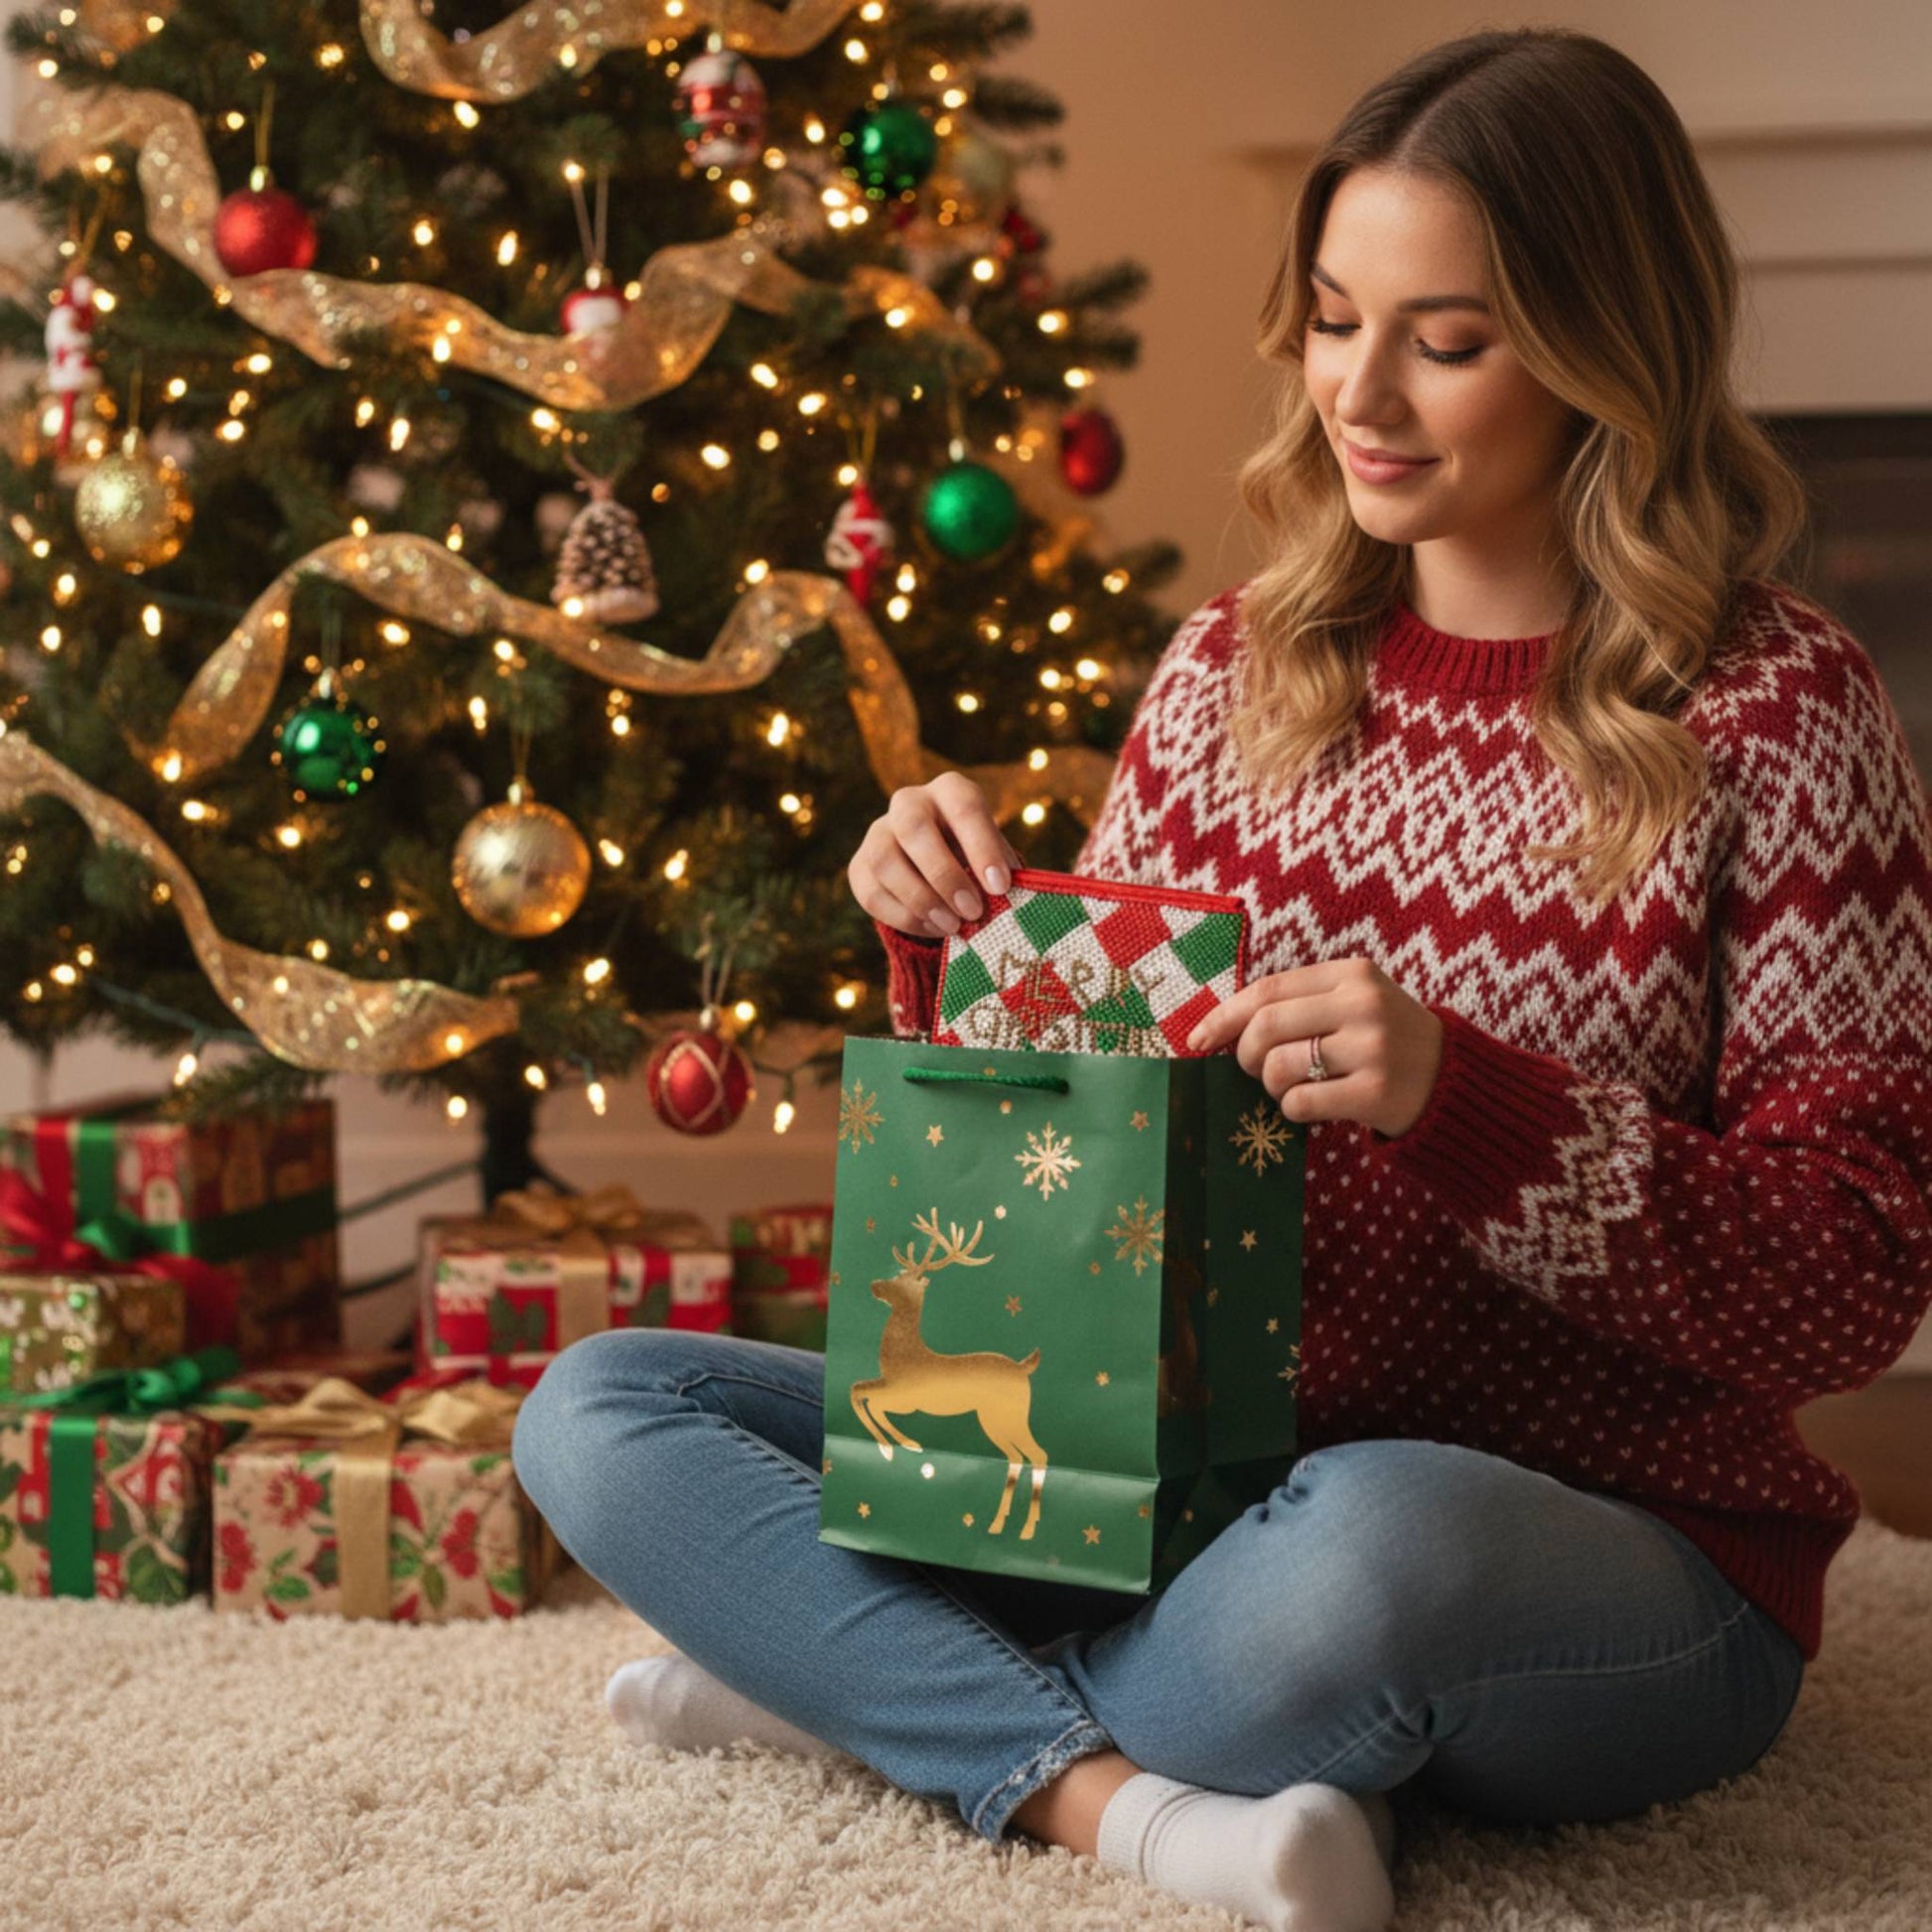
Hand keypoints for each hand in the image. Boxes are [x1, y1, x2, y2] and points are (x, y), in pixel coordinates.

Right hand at [849, 772, 1021, 938]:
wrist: (935, 868)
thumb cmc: (976, 860)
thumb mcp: (994, 856)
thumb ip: (1001, 871)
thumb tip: (1014, 900)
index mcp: (950, 791)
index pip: (964, 807)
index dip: (982, 847)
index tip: (1001, 887)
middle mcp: (909, 802)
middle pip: (913, 827)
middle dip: (944, 874)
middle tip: (972, 912)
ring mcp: (878, 833)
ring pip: (885, 861)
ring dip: (921, 900)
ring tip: (953, 927)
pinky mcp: (859, 867)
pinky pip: (872, 894)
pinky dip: (905, 917)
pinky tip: (933, 928)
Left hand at [1188, 955, 1444, 1137]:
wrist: (1454, 1082)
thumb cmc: (1387, 1041)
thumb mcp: (1355, 1003)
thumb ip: (1301, 1004)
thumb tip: (1222, 1027)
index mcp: (1353, 973)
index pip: (1268, 989)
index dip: (1224, 1016)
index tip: (1196, 1039)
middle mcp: (1363, 1004)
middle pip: (1266, 1027)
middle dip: (1244, 1055)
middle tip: (1253, 1069)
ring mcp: (1372, 1048)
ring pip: (1279, 1067)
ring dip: (1271, 1085)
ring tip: (1292, 1087)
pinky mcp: (1375, 1092)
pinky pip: (1301, 1102)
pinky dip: (1293, 1109)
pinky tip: (1313, 1106)